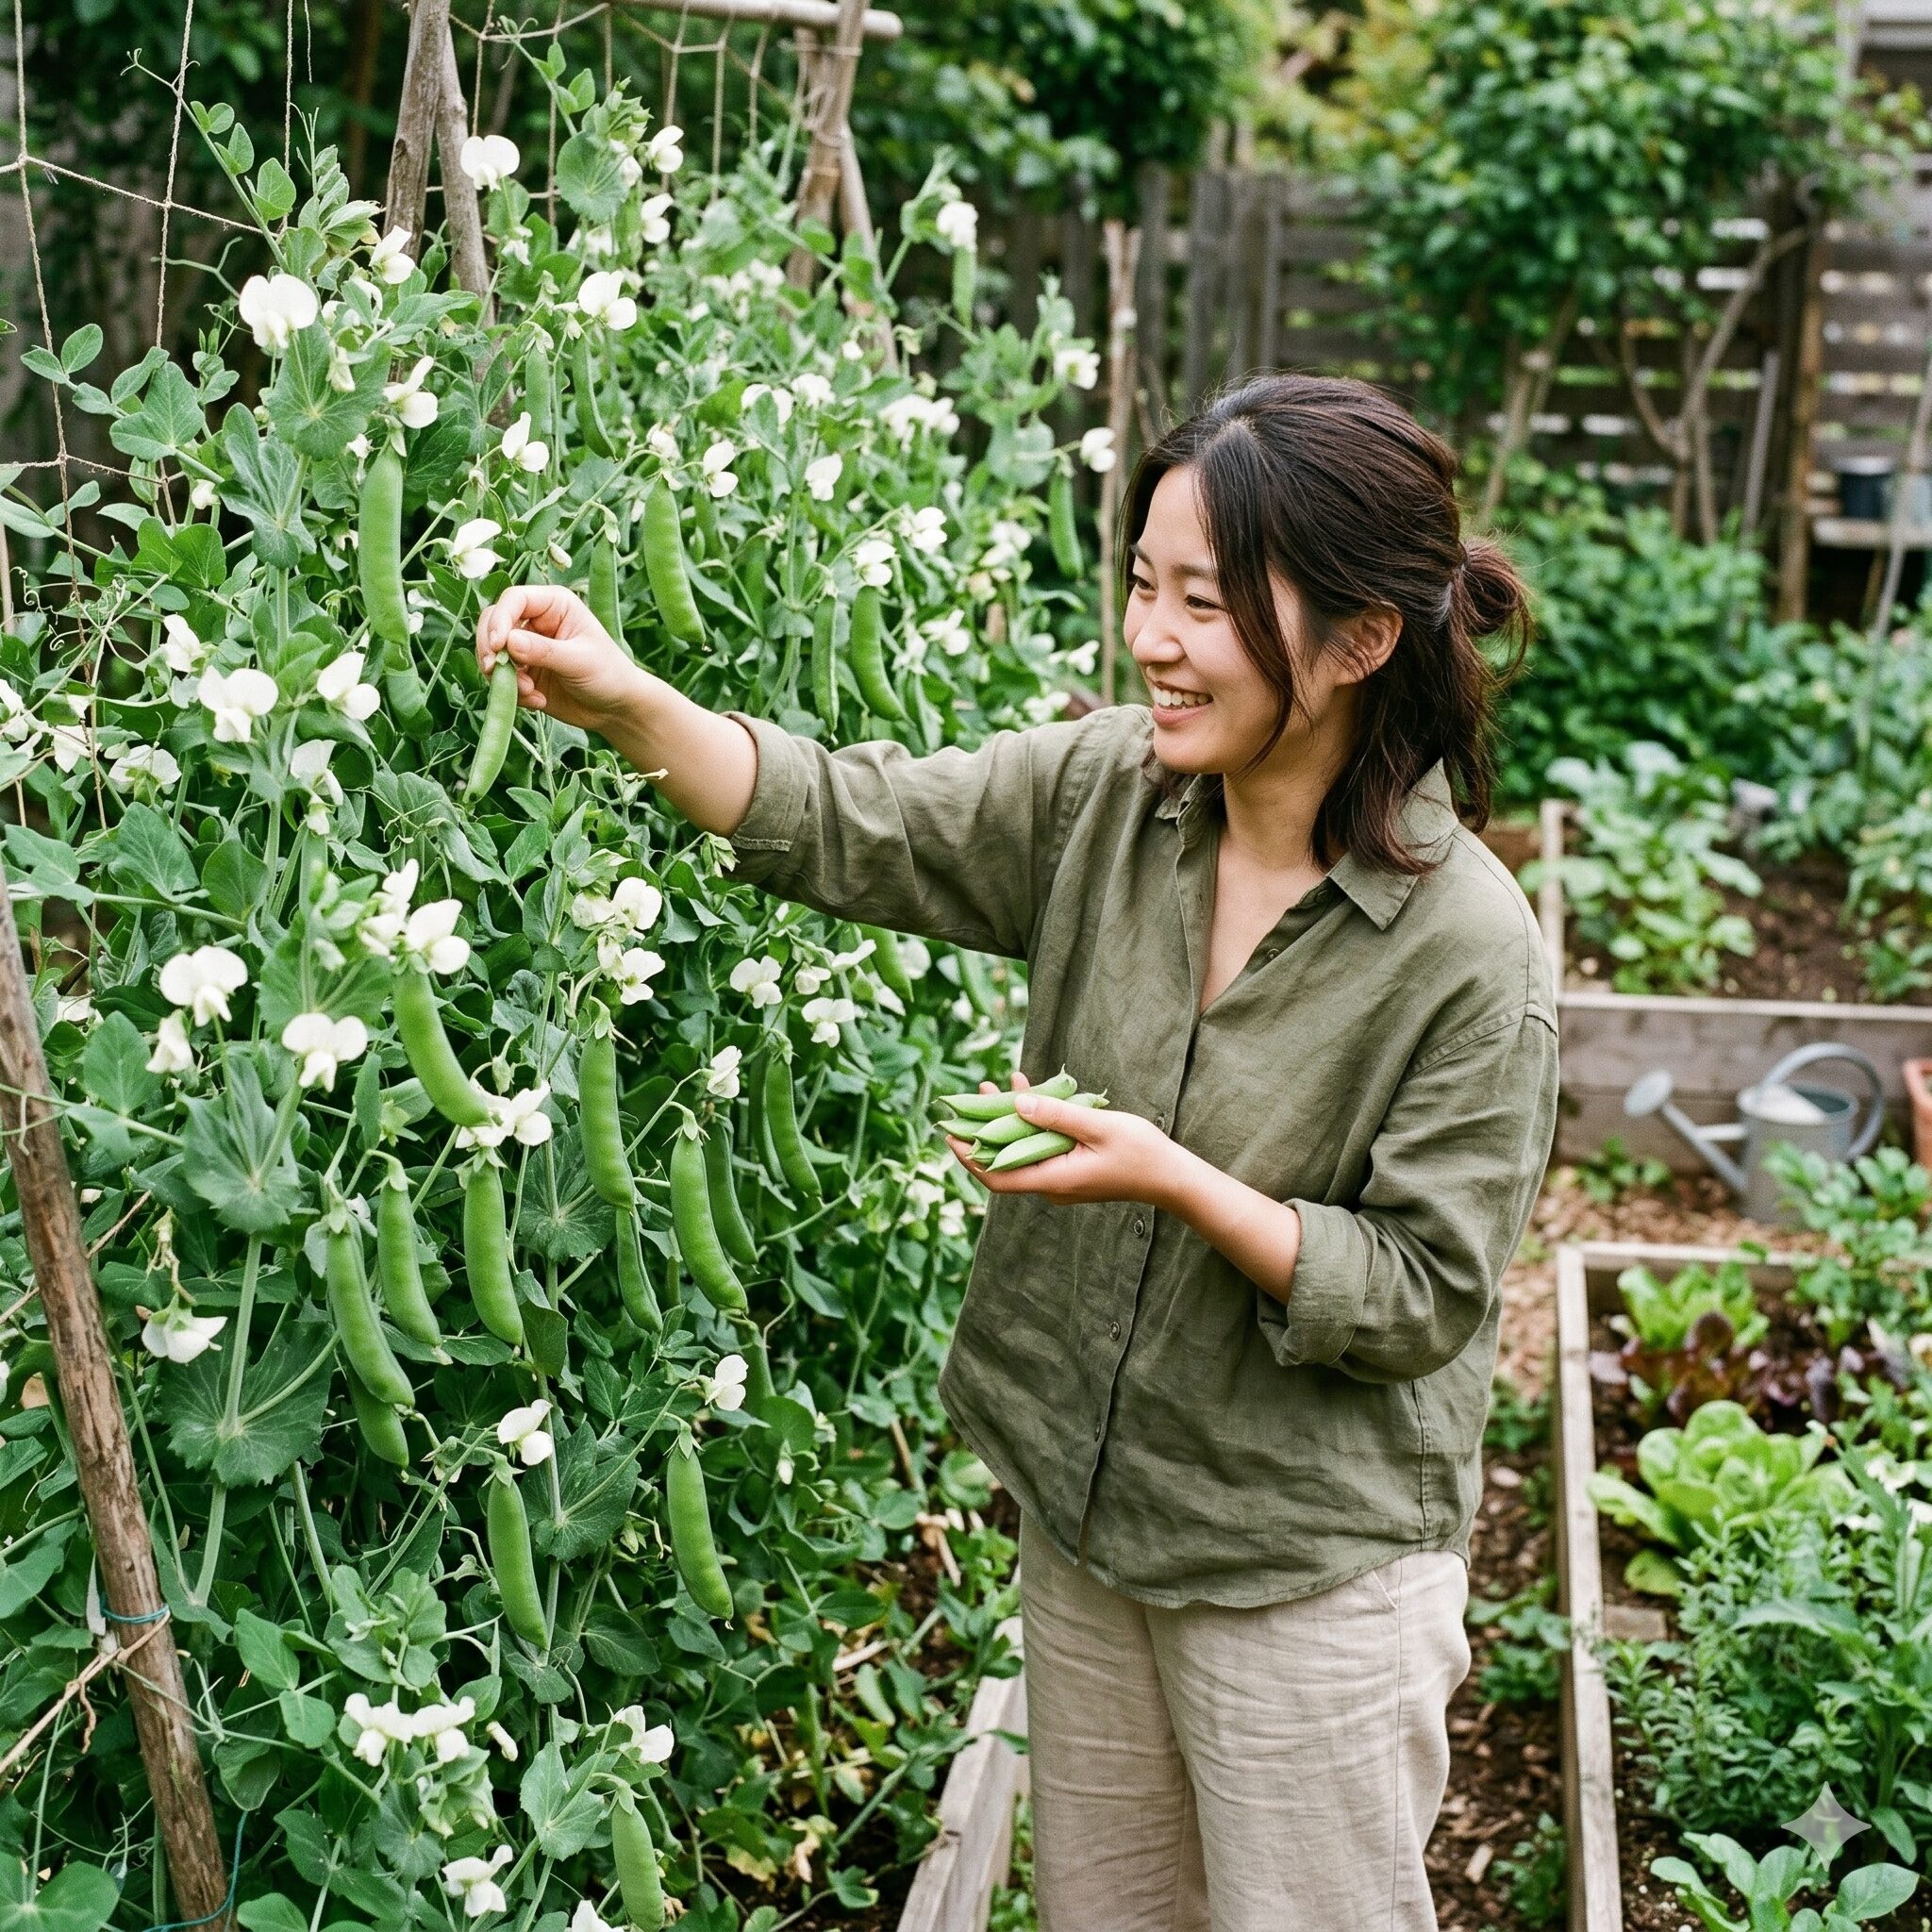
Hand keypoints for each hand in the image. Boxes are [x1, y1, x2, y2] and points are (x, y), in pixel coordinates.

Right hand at [475, 584, 647, 735]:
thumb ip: (544, 651)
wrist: (615, 709)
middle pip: (493, 622)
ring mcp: (526, 647)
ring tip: (528, 693)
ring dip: (502, 675)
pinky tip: (537, 701)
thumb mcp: (580, 661)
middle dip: (490, 648)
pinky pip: (501, 677)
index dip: (500, 619)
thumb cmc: (609, 675)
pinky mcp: (522, 672)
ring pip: (492, 651)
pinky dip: (512, 692)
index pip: (514, 599)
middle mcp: (535, 621)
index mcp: (554, 604)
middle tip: (495, 671)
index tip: (499, 645)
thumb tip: (508, 642)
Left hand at [944, 1072, 1179, 1207]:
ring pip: (1023, 1150)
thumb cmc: (1139, 1153)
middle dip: (984, 1129)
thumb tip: (1017, 1104)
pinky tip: (1029, 1094)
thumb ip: (1056, 1115)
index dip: (969, 1158)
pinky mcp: (1071, 1168)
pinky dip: (1032, 1123)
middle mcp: (1052, 1184)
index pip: (997, 1176)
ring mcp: (1061, 1177)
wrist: (1171, 1177)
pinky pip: (1042, 1146)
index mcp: (1054, 1179)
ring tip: (994, 1086)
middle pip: (1005, 1161)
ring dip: (1008, 1120)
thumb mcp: (1097, 1127)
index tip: (950, 1134)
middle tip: (969, 1097)